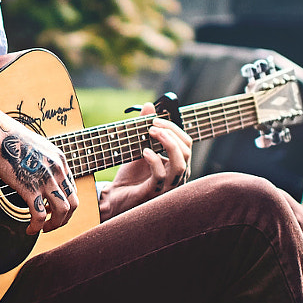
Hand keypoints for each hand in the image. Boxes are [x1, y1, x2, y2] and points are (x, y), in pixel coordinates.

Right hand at [0, 110, 77, 233]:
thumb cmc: (8, 138)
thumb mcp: (35, 146)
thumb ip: (42, 160)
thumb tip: (37, 170)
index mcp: (59, 160)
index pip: (72, 189)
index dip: (65, 203)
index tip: (52, 210)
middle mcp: (56, 170)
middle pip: (73, 203)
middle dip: (64, 219)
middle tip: (52, 224)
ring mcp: (45, 179)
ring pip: (61, 212)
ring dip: (54, 225)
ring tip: (43, 229)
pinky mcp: (29, 188)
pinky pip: (38, 215)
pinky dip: (36, 227)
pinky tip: (30, 230)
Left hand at [99, 103, 192, 220]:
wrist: (115, 197)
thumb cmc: (130, 176)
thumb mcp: (138, 148)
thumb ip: (145, 128)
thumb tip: (149, 105)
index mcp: (177, 164)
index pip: (186, 142)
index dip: (173, 128)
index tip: (155, 119)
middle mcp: (177, 176)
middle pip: (187, 150)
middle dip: (171, 133)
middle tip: (152, 125)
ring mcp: (168, 186)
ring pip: (180, 164)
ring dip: (167, 145)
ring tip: (152, 133)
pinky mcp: (154, 193)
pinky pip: (160, 176)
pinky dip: (154, 160)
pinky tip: (144, 152)